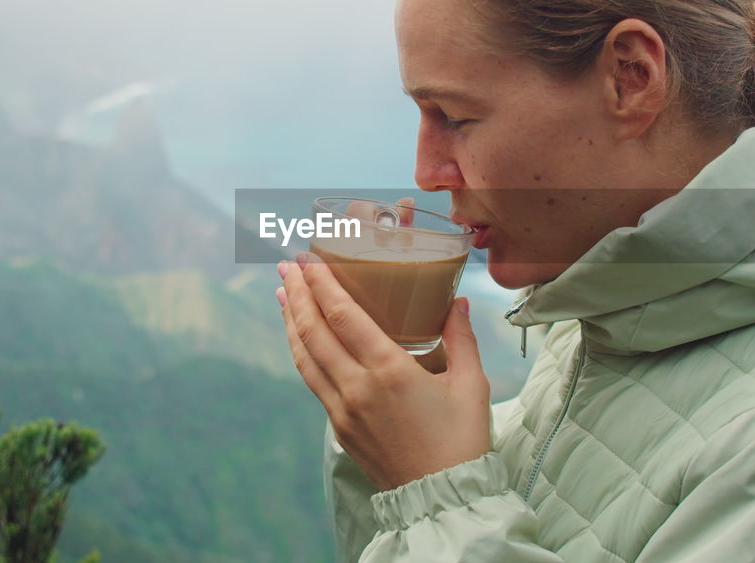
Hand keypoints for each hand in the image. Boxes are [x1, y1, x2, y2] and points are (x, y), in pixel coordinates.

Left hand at [275, 253, 491, 490]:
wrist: (442, 497)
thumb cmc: (462, 441)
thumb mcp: (471, 385)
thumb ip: (461, 338)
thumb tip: (457, 302)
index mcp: (390, 371)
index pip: (342, 316)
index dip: (320, 283)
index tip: (306, 258)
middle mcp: (358, 387)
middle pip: (314, 330)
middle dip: (296, 294)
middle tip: (285, 266)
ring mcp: (343, 409)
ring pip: (305, 356)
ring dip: (291, 321)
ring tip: (282, 295)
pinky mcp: (339, 427)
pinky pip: (312, 380)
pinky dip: (301, 351)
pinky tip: (301, 337)